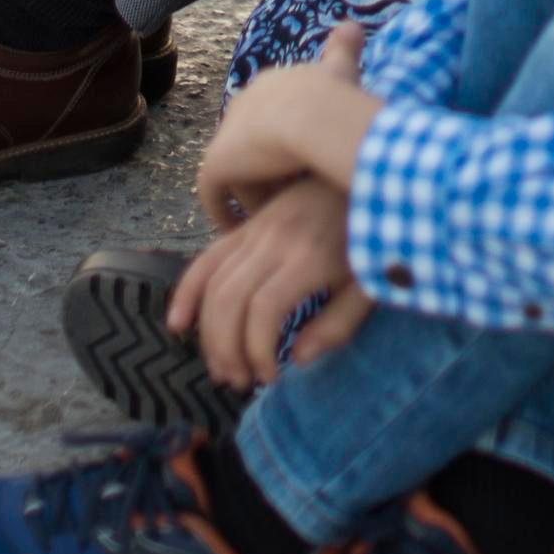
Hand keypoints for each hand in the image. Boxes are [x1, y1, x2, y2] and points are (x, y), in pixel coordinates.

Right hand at [166, 177, 370, 390]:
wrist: (368, 171)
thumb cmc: (374, 236)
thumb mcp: (371, 284)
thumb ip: (338, 325)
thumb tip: (297, 359)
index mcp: (309, 257)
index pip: (264, 310)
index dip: (259, 351)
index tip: (271, 378)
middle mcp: (275, 240)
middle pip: (229, 298)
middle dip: (226, 348)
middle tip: (239, 381)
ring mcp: (257, 228)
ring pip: (213, 281)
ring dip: (208, 331)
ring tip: (221, 368)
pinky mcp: (248, 224)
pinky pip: (207, 257)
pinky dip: (187, 290)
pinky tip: (178, 323)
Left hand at [197, 37, 380, 226]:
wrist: (315, 115)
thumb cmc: (336, 96)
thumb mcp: (343, 70)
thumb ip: (345, 49)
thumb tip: (353, 24)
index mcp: (271, 85)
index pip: (272, 117)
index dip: (287, 143)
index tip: (301, 165)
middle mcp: (243, 105)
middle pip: (253, 146)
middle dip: (269, 170)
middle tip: (292, 197)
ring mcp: (227, 134)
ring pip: (238, 171)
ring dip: (253, 193)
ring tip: (274, 218)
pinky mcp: (217, 163)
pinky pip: (214, 193)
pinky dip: (223, 211)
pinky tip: (238, 229)